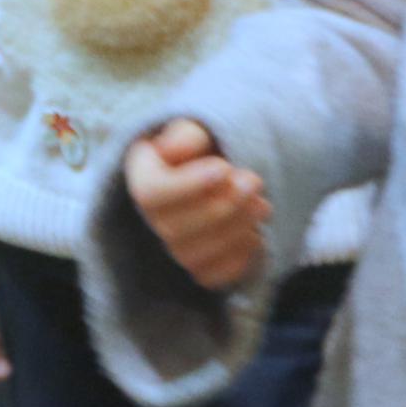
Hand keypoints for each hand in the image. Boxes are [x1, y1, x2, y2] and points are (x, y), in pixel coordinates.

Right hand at [123, 120, 269, 291]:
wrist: (227, 172)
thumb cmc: (209, 147)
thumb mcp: (199, 130)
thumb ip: (187, 136)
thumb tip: (173, 150)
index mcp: (143, 176)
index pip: (151, 193)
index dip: (188, 186)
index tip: (223, 169)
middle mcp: (152, 218)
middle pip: (174, 229)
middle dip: (222, 207)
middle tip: (254, 182)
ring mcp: (174, 247)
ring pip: (195, 255)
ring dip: (234, 231)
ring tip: (262, 206)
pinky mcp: (198, 268)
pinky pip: (212, 276)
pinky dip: (238, 258)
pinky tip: (255, 234)